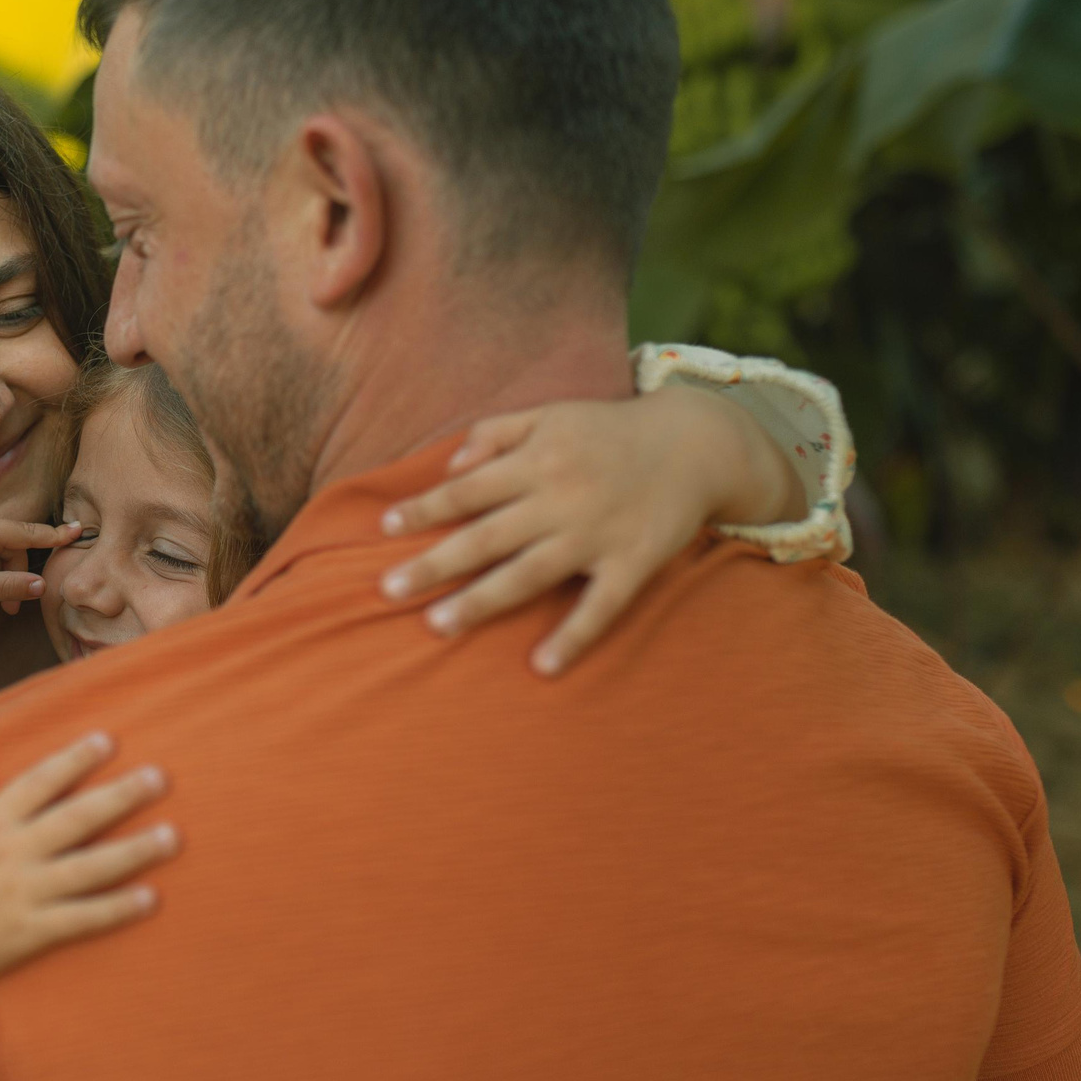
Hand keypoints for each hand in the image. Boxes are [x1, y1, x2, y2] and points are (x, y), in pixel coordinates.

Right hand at [0, 732, 175, 1026]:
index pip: (41, 780)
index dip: (76, 759)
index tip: (109, 741)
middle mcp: (13, 853)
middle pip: (78, 817)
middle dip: (122, 795)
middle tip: (161, 778)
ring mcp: (25, 894)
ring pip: (90, 867)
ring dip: (135, 850)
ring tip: (172, 837)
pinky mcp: (30, 933)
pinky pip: (82, 919)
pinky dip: (117, 909)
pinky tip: (150, 898)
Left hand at [375, 385, 803, 673]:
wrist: (695, 442)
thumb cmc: (609, 431)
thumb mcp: (551, 414)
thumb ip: (496, 433)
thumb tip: (448, 467)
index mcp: (537, 460)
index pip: (467, 488)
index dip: (425, 508)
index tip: (385, 529)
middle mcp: (561, 498)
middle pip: (486, 536)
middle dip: (435, 563)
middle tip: (388, 590)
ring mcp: (597, 534)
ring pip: (529, 574)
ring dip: (482, 601)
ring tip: (437, 626)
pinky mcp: (633, 562)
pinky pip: (600, 606)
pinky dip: (573, 636)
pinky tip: (542, 666)